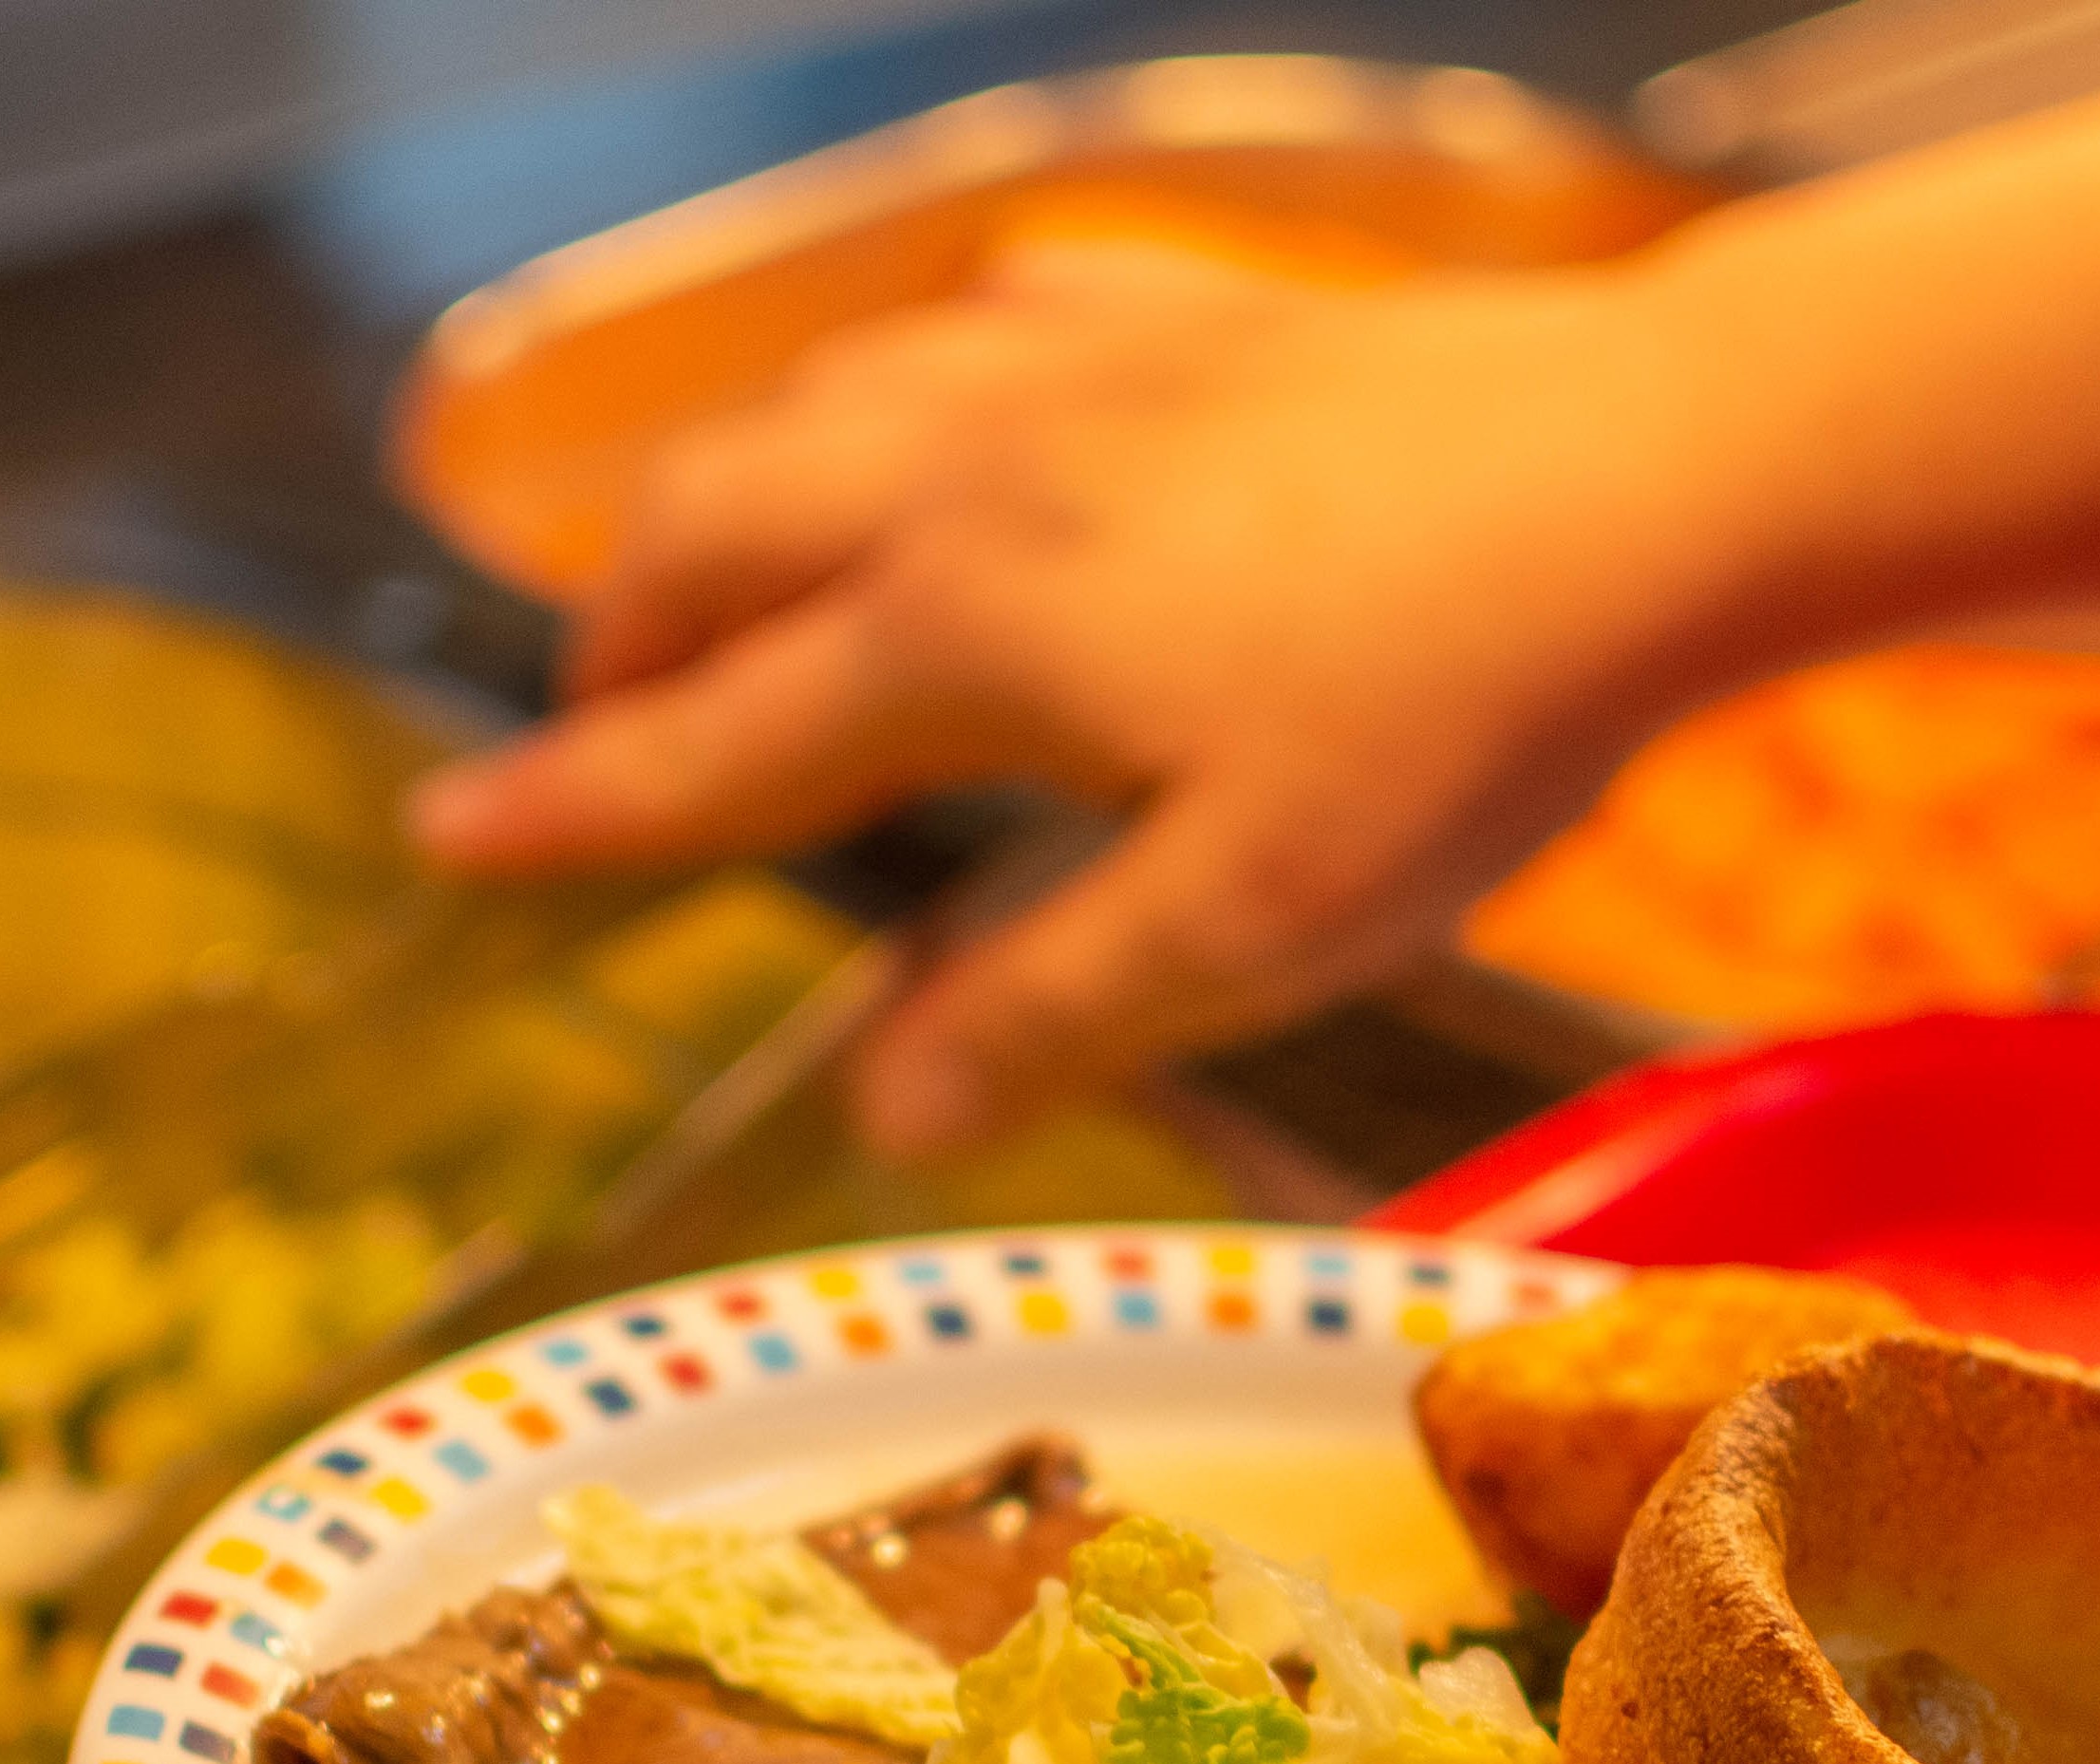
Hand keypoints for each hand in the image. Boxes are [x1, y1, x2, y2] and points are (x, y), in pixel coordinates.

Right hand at [408, 253, 1776, 1154]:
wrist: (1650, 471)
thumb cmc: (1459, 715)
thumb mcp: (1248, 924)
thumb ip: (1044, 1011)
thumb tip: (882, 1112)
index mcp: (960, 635)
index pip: (709, 744)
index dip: (570, 806)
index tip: (448, 843)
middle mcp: (968, 473)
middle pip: (710, 536)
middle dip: (617, 637)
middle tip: (588, 728)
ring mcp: (1069, 369)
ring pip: (814, 408)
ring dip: (725, 500)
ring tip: (709, 578)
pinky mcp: (1179, 315)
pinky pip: (970, 325)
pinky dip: (894, 389)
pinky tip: (934, 418)